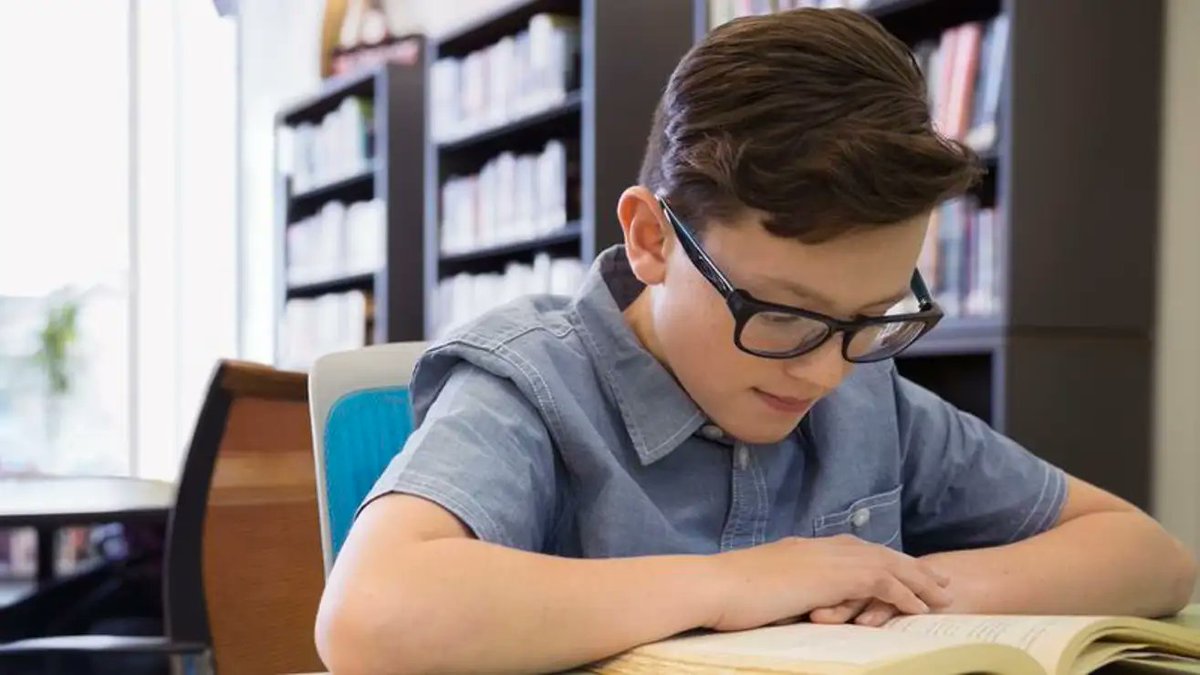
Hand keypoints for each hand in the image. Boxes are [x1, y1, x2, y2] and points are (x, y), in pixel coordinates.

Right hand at [703, 534, 951, 631]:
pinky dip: (903, 593)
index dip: (879, 560)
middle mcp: (818, 547)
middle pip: (876, 551)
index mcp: (802, 549)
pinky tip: (919, 606)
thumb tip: (795, 603)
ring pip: (885, 563)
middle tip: (936, 580)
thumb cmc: (726, 594)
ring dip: (916, 579)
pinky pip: (879, 582)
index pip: (852, 550)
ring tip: (942, 593)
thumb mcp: (762, 589)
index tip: (900, 570)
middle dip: (908, 566)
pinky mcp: (831, 576)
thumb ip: (785, 590)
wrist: (714, 586)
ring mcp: (826, 558)